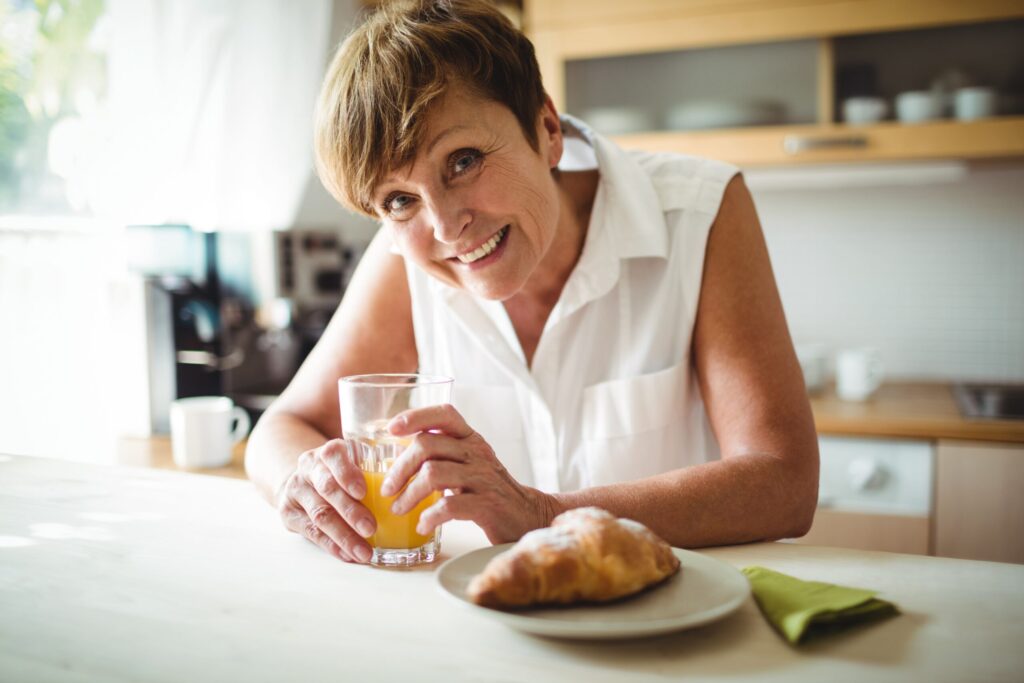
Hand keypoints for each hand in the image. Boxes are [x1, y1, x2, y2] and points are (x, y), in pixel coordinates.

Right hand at [277, 439, 376, 562]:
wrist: (301, 479)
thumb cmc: (341, 471)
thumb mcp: (355, 459)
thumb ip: (381, 462)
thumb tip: (416, 470)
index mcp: (328, 451)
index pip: (334, 457)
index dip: (347, 474)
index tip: (362, 491)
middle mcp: (308, 468)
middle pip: (328, 489)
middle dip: (350, 511)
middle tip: (371, 528)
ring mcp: (296, 490)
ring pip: (319, 514)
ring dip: (343, 536)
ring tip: (364, 552)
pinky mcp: (288, 513)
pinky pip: (311, 532)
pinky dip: (331, 545)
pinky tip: (348, 555)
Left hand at [381, 404, 555, 543]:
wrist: (528, 515)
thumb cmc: (489, 490)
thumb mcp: (470, 463)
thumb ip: (443, 454)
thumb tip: (398, 455)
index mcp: (471, 440)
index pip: (444, 414)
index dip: (415, 416)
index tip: (391, 429)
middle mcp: (477, 453)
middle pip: (427, 445)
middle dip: (400, 468)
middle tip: (387, 488)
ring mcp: (483, 478)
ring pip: (433, 475)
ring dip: (409, 495)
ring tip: (399, 509)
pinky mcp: (487, 505)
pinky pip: (449, 506)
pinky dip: (429, 517)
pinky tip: (423, 525)